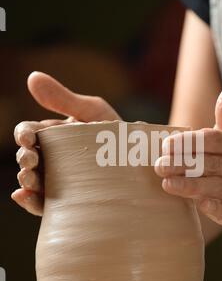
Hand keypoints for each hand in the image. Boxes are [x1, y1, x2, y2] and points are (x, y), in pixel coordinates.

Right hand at [12, 71, 120, 215]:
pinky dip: (30, 202)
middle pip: (28, 158)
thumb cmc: (114, 130)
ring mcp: (57, 180)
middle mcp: (50, 158)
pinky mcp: (66, 200)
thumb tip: (32, 76)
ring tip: (29, 180)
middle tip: (30, 160)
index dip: (23, 135)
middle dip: (25, 159)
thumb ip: (64, 98)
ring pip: (33, 182)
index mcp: (52, 135)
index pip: (29, 133)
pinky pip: (44, 204)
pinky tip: (24, 197)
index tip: (27, 138)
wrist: (139, 157)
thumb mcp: (91, 111)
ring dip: (26, 181)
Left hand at [155, 85, 221, 243]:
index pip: (214, 140)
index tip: (166, 145)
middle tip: (159, 165)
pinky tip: (198, 205)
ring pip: (216, 187)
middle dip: (183, 164)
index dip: (190, 142)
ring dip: (190, 185)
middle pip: (211, 164)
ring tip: (167, 183)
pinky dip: (214, 208)